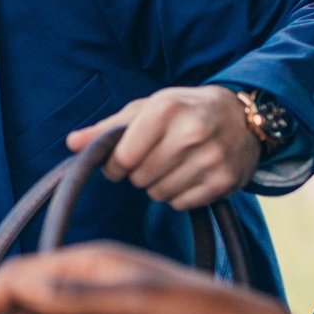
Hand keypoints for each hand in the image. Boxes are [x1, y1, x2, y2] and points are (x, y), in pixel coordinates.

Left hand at [67, 85, 260, 209]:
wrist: (243, 118)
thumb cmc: (184, 111)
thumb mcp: (146, 109)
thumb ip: (107, 128)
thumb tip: (71, 143)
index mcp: (166, 109)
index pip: (123, 157)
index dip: (115, 164)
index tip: (122, 160)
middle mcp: (191, 133)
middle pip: (139, 178)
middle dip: (138, 173)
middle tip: (153, 159)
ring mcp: (211, 159)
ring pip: (159, 194)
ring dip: (157, 185)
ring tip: (172, 165)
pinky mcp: (224, 181)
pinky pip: (181, 204)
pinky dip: (178, 196)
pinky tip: (188, 176)